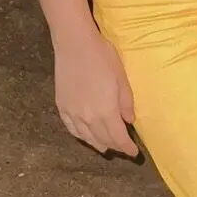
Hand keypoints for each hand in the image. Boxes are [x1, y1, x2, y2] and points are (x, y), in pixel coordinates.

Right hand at [54, 30, 139, 156]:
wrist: (74, 44)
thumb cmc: (102, 56)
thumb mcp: (121, 76)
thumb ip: (126, 101)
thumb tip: (129, 120)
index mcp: (106, 110)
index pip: (118, 137)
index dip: (127, 147)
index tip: (134, 153)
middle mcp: (88, 117)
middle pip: (103, 139)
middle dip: (115, 146)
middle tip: (122, 148)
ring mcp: (73, 113)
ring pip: (86, 137)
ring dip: (98, 144)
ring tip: (106, 147)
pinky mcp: (61, 107)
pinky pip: (72, 129)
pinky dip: (81, 136)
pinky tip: (85, 136)